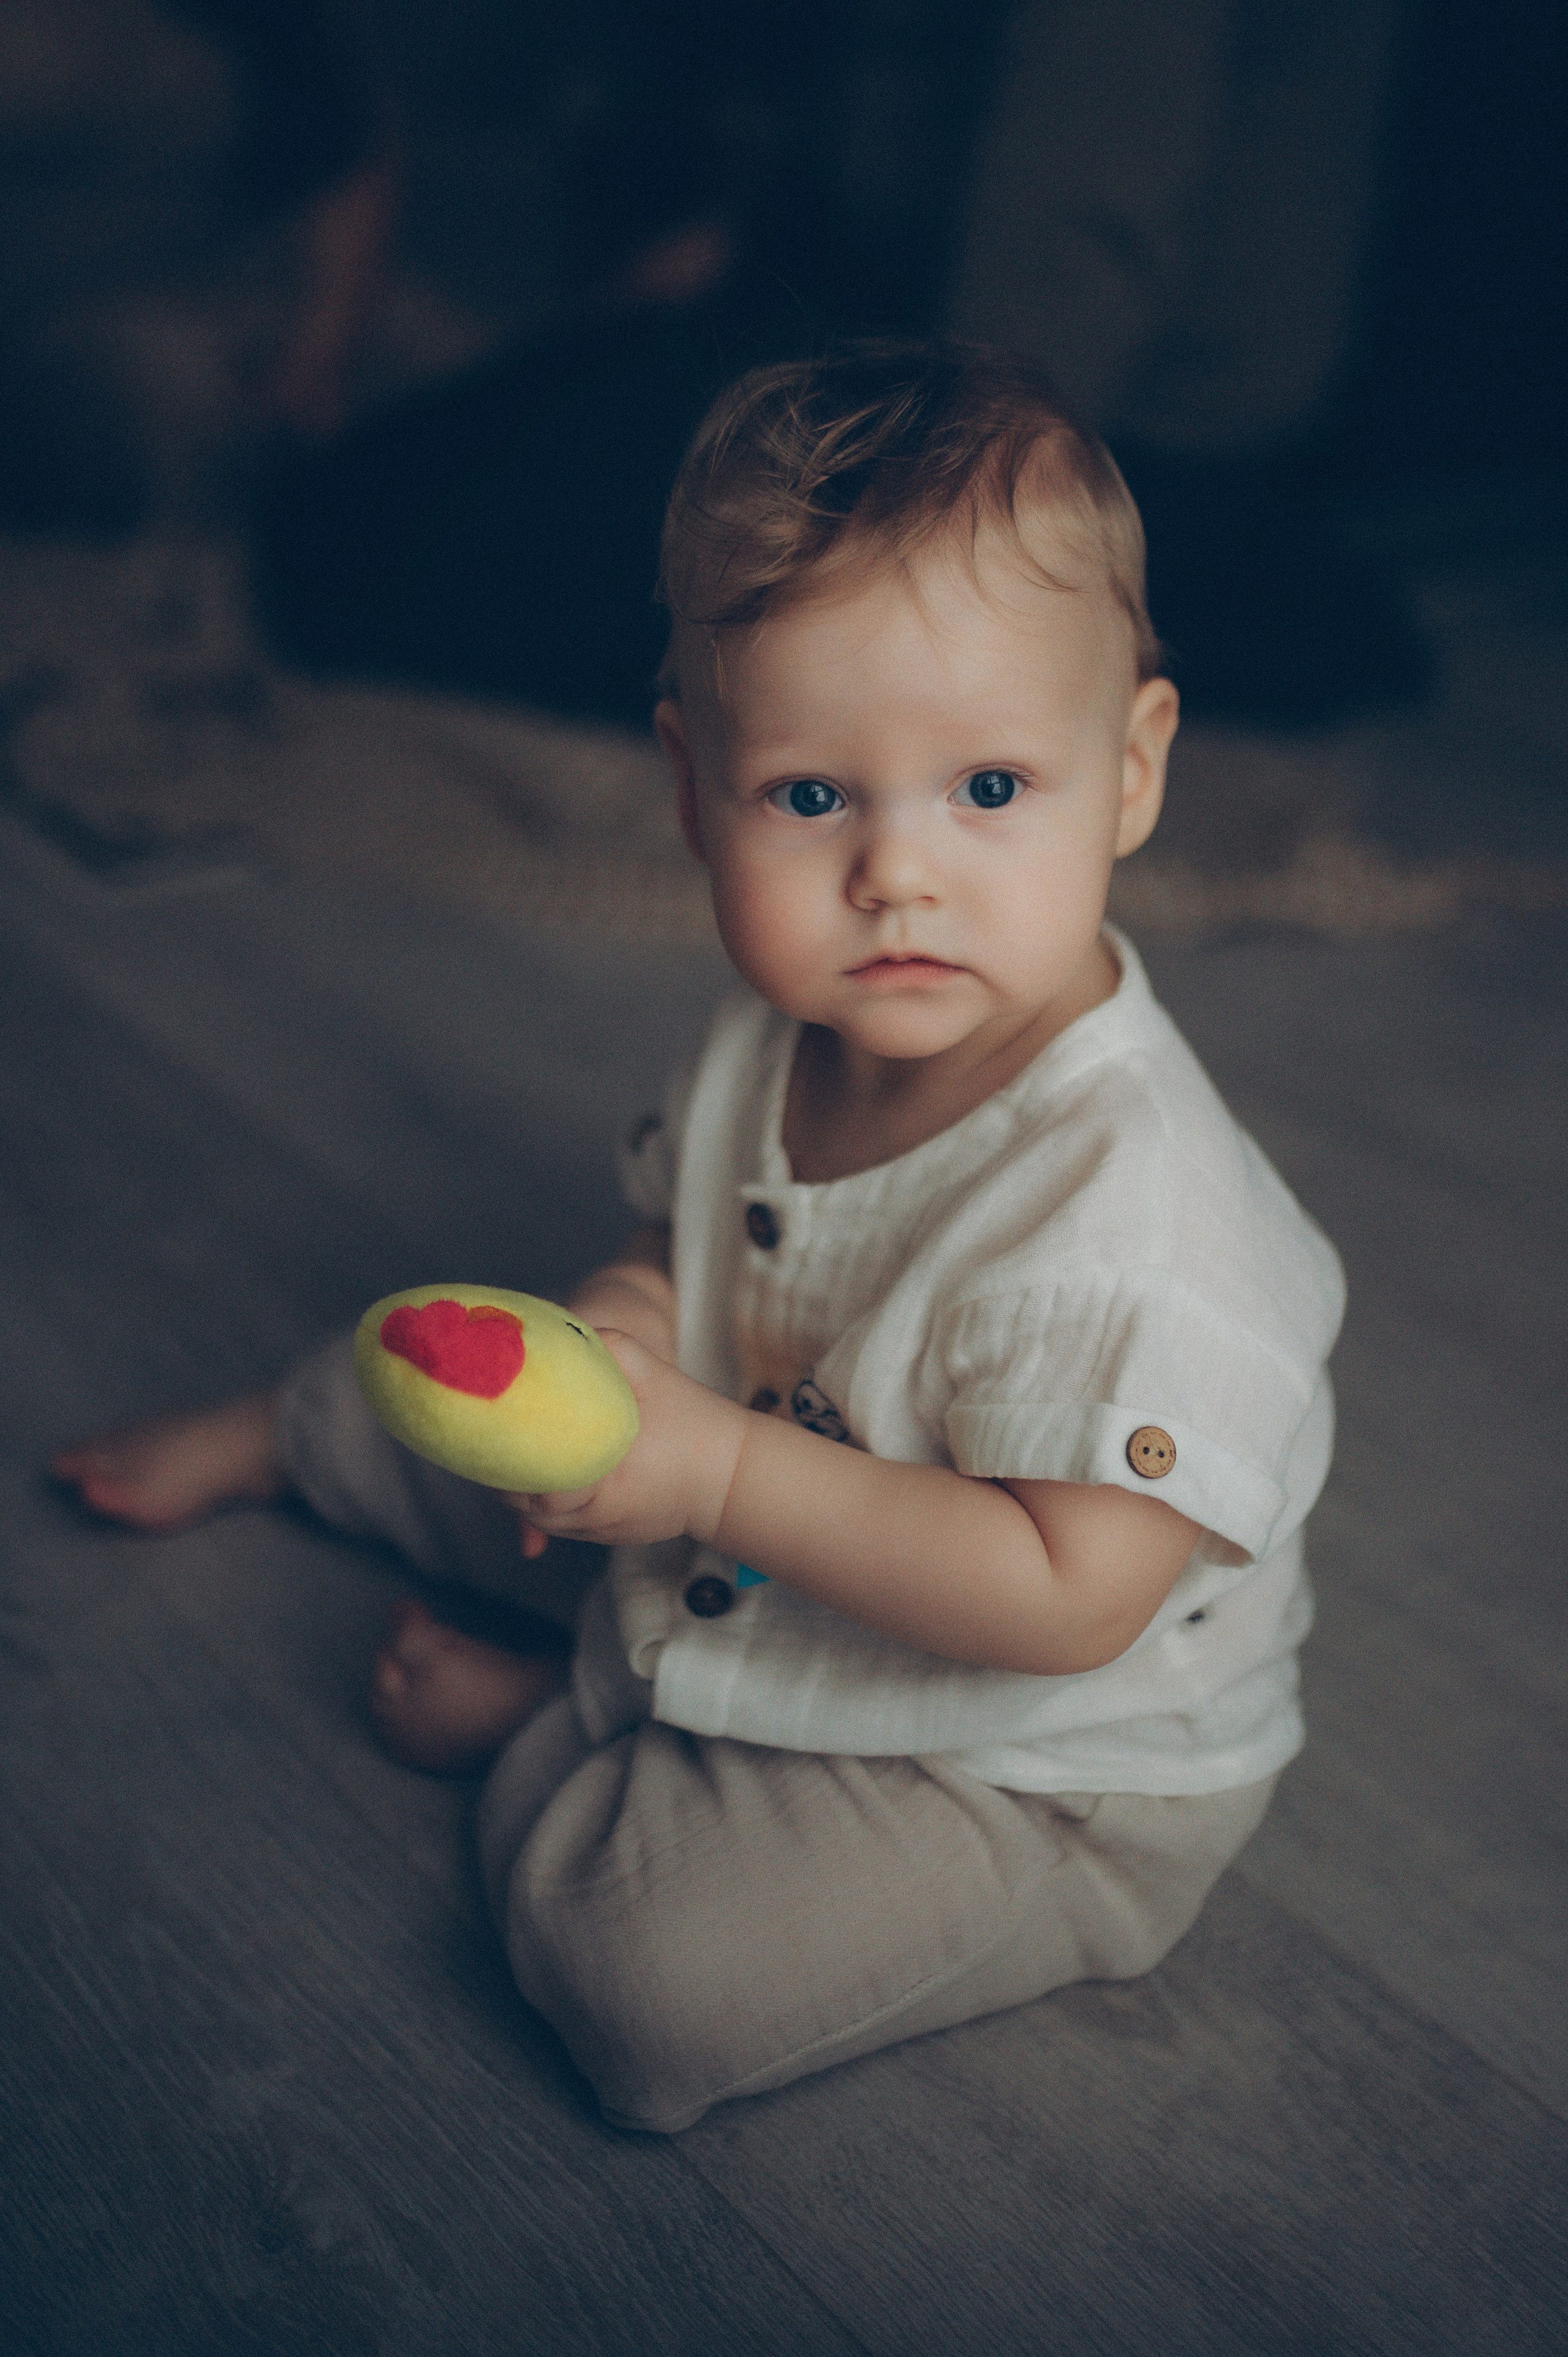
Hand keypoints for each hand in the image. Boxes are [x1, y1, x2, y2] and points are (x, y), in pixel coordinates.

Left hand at [510, 1330, 745, 1557]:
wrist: (736, 1476)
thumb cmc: (695, 1422)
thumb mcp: (653, 1372)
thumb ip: (606, 1346)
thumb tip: (558, 1331)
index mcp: (602, 1478)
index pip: (531, 1486)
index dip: (504, 1462)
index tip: (489, 1434)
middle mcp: (597, 1515)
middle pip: (527, 1507)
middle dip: (503, 1475)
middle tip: (485, 1439)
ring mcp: (603, 1531)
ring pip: (541, 1520)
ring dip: (520, 1491)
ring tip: (501, 1455)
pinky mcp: (610, 1535)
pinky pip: (562, 1524)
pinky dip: (544, 1503)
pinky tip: (534, 1476)